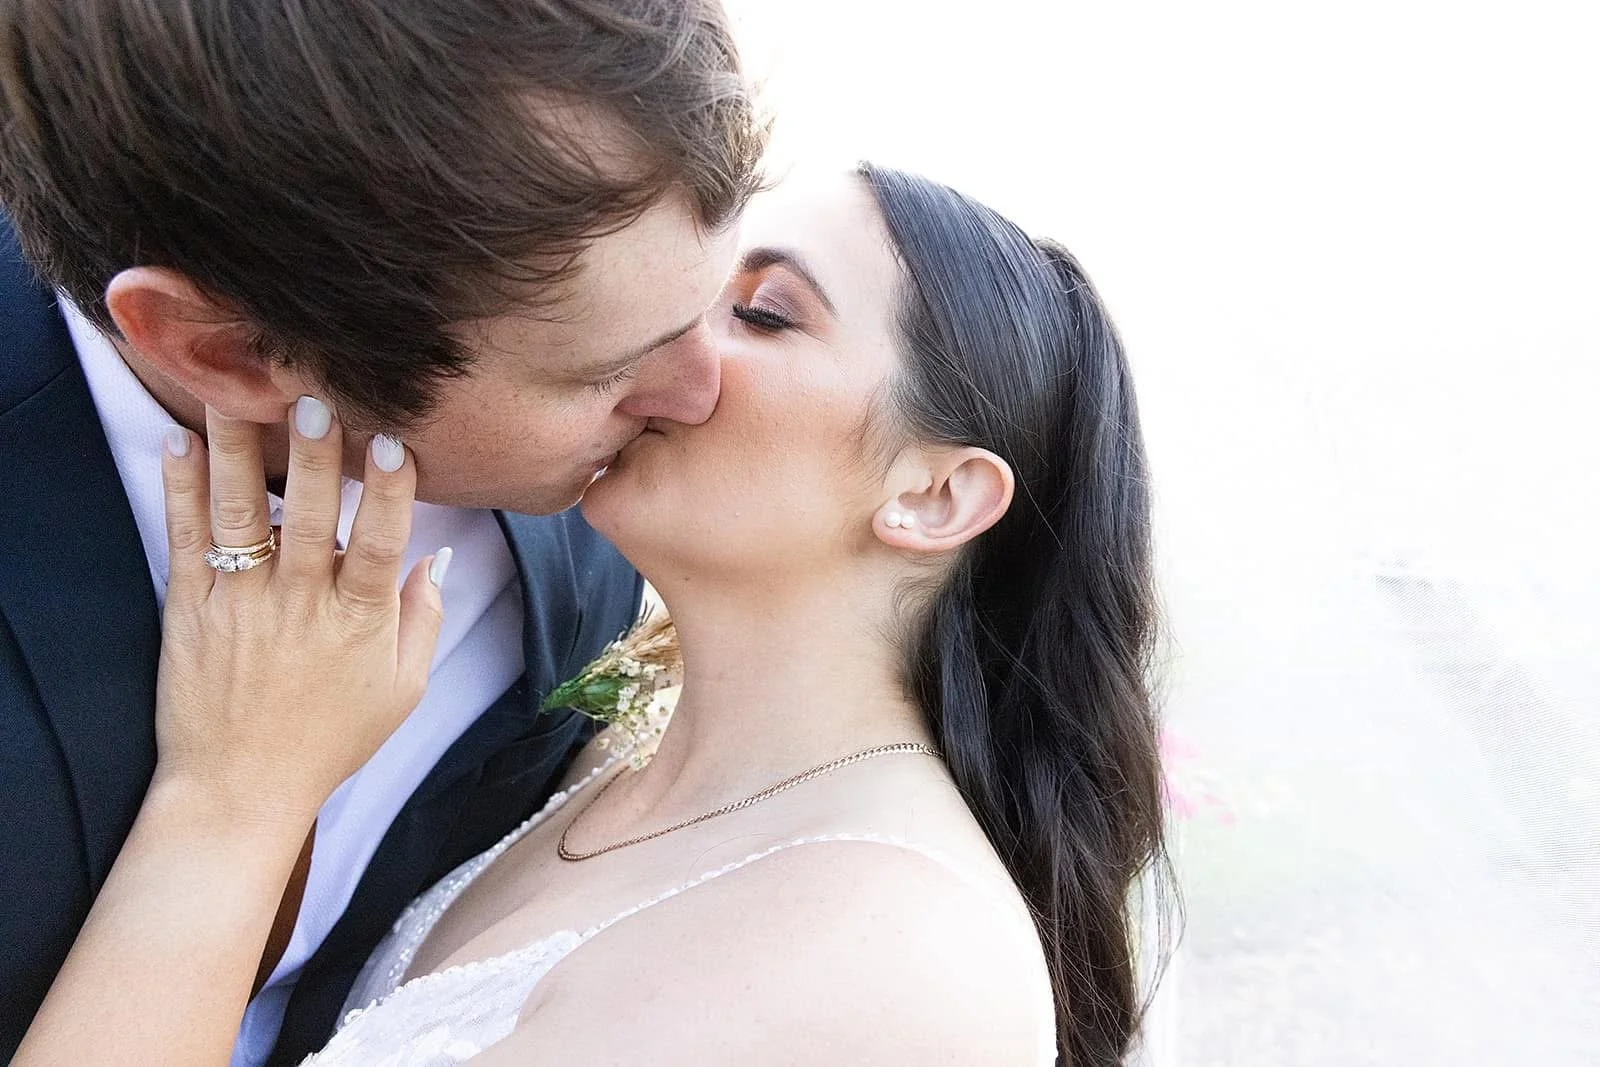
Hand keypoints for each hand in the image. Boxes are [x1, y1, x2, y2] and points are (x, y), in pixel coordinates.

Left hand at [152, 400, 445, 829]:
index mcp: (359, 622)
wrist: (240, 787)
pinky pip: (186, 538)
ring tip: (238, 394)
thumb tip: (435, 558)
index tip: (396, 441)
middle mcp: (300, 604)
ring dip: (241, 450)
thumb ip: (423, 618)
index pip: (379, 541)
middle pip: (310, 514)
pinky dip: (181, 487)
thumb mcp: (404, 689)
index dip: (389, 490)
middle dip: (316, 453)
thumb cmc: (330, 739)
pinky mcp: (191, 607)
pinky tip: (181, 440)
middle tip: (316, 398)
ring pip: (241, 513)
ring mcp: (241, 603)